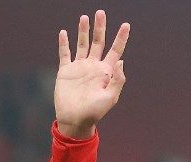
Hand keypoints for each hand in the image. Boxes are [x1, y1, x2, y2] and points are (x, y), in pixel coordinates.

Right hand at [55, 10, 129, 138]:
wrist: (75, 120)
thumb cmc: (94, 112)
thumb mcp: (110, 98)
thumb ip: (117, 80)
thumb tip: (121, 61)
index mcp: (106, 72)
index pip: (115, 51)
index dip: (121, 38)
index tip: (126, 25)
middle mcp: (93, 66)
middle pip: (98, 42)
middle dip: (100, 28)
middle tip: (101, 12)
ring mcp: (79, 67)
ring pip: (82, 44)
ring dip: (83, 31)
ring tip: (84, 17)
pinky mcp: (66, 71)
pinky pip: (65, 54)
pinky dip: (64, 43)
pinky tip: (64, 33)